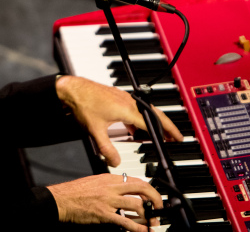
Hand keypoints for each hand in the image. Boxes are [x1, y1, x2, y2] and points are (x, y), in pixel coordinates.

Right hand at [48, 173, 161, 231]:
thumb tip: (123, 188)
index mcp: (110, 178)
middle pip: (141, 189)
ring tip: (153, 222)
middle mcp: (112, 188)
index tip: (153, 196)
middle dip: (154, 198)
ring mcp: (109, 202)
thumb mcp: (95, 181)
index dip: (148, 189)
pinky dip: (137, 227)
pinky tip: (143, 230)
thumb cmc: (75, 192)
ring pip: (136, 206)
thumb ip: (110, 184)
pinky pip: (125, 221)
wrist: (62, 200)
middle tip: (160, 207)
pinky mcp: (105, 215)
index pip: (136, 180)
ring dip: (148, 215)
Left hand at [56, 75, 183, 165]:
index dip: (165, 133)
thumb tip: (115, 162)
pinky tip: (134, 129)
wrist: (73, 89)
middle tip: (175, 136)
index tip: (175, 139)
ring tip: (157, 135)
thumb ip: (106, 149)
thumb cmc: (84, 104)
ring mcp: (124, 98)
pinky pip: (136, 108)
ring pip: (146, 111)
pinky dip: (140, 119)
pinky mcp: (119, 97)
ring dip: (153, 123)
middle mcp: (129, 102)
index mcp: (127, 110)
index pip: (152, 123)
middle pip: (155, 114)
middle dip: (167, 126)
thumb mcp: (95, 131)